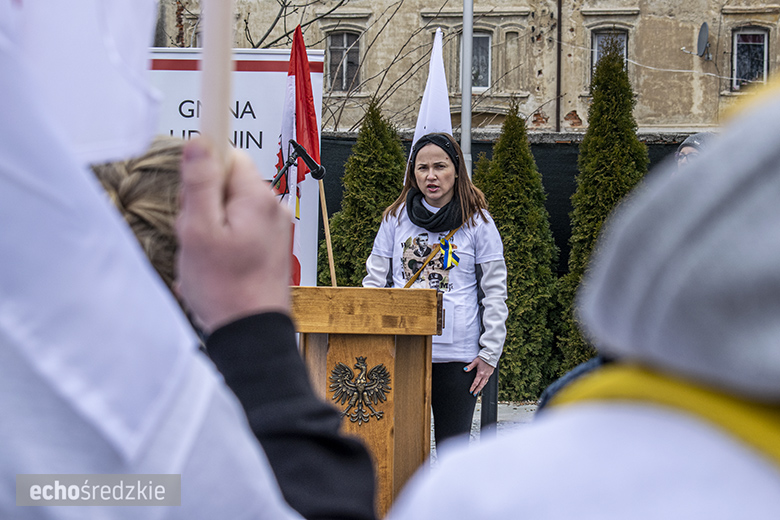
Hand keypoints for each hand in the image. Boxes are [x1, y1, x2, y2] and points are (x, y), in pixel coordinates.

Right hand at [176, 138, 290, 332]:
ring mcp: (274, 227)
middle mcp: (273, 208)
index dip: (202, 172)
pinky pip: (238, 228)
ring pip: (229, 208)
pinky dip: (222, 241)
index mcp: (258, 198)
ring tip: (207, 255)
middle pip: (227, 183)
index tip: (192, 192)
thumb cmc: (226, 289)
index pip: (228, 155)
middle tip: (196, 235)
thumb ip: (200, 183)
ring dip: (210, 225)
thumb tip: (201, 141)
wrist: (252, 333)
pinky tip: (216, 264)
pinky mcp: (270, 245)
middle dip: (203, 203)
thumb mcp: (199, 231)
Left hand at [464, 357, 494, 394]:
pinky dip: (484, 384)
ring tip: (478, 392)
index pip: (476, 382)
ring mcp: (488, 375)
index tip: (470, 391)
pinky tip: (482, 384)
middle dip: (477, 390)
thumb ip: (470, 366)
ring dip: (481, 388)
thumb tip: (464, 370)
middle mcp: (485, 375)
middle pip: (481, 385)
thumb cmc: (482, 358)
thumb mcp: (475, 361)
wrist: (491, 356)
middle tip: (474, 395)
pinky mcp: (490, 373)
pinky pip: (487, 380)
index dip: (473, 387)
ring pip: (484, 383)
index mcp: (480, 373)